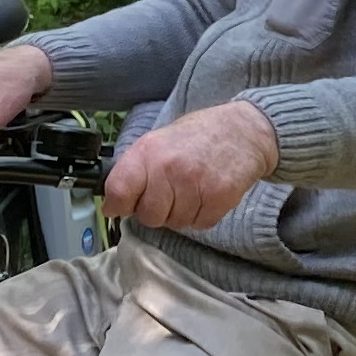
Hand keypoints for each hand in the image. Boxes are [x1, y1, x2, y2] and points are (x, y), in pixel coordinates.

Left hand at [103, 100, 278, 230]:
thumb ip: (136, 169)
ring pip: (175, 223)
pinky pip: (198, 224)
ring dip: (180, 213)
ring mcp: (196, 184)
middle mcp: (169, 168)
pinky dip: (201, 215)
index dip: (118, 204)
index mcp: (149, 151)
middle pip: (149, 216)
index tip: (122, 206)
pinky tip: (206, 194)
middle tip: (168, 194)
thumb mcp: (159, 141)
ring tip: (191, 189)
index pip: (118, 190)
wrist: (242, 132)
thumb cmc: (197, 137)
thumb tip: (113, 201)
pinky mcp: (218, 198)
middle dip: (156, 211)